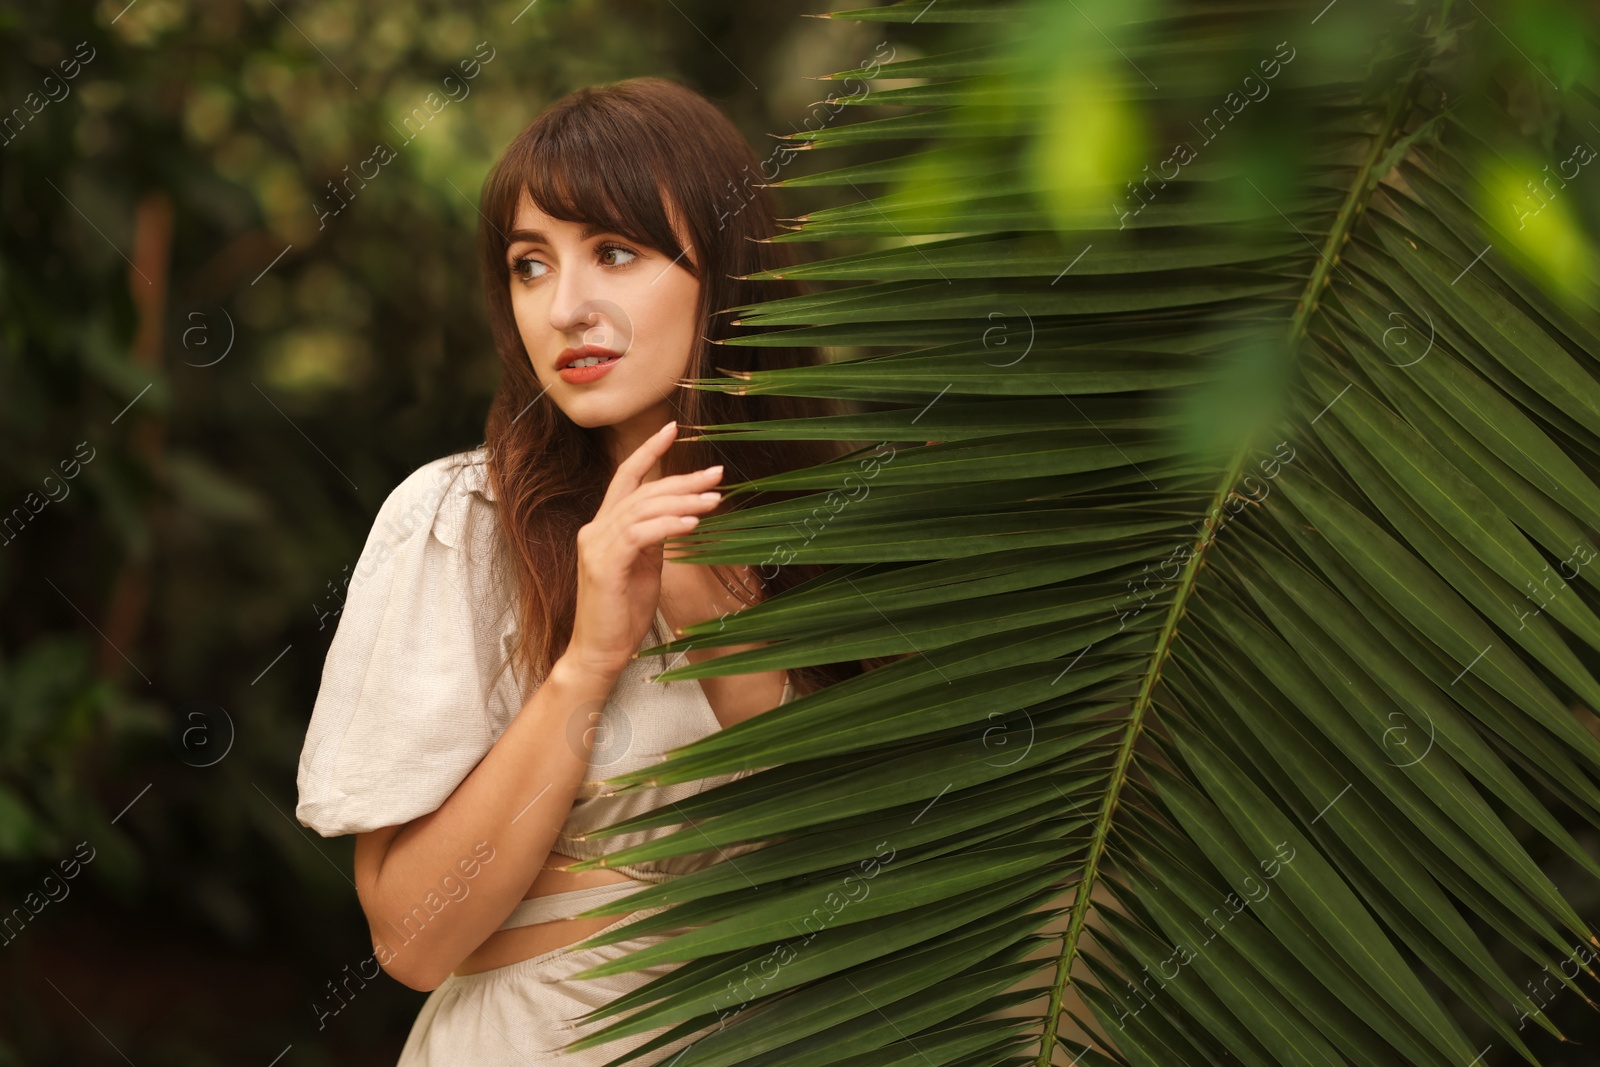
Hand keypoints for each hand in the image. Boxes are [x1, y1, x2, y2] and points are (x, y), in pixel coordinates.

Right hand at [563, 421, 724, 676]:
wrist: (599, 652)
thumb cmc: (622, 613)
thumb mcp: (644, 568)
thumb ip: (653, 539)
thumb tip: (679, 515)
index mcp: (603, 527)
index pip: (626, 478)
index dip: (649, 451)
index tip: (673, 429)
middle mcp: (595, 529)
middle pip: (642, 490)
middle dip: (682, 479)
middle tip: (716, 473)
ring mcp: (596, 546)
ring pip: (643, 508)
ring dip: (682, 501)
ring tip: (714, 499)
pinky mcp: (604, 565)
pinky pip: (639, 535)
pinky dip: (667, 526)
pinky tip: (692, 524)